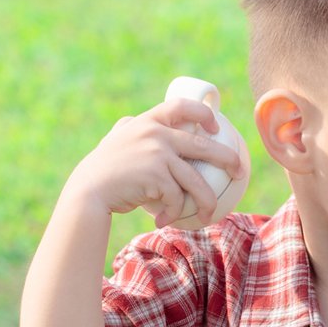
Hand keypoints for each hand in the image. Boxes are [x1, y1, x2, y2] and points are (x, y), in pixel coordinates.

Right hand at [66, 97, 246, 227]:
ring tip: (206, 216)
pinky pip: (177, 198)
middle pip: (205, 146)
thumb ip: (132, 130)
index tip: (216, 127)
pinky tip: (163, 221)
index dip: (203, 114)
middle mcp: (156, 134)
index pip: (182, 106)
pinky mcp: (156, 176)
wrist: (88, 191)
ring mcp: (157, 154)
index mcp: (148, 121)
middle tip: (239, 172)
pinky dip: (173, 213)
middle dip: (228, 160)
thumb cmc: (103, 170)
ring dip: (206, 203)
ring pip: (196, 182)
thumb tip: (145, 123)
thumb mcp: (117, 140)